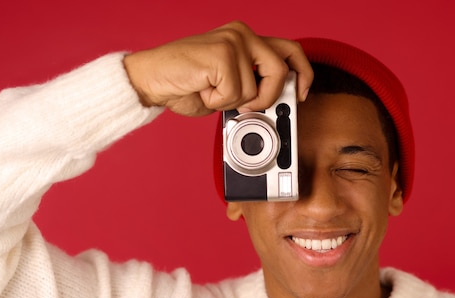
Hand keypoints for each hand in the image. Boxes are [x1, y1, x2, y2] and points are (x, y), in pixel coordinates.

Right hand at [123, 21, 312, 116]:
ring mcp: (232, 42)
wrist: (151, 80)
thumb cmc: (187, 84)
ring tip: (211, 92)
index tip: (302, 94)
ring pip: (254, 89)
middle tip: (249, 105)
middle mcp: (242, 35)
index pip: (290, 50)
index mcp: (247, 39)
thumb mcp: (229, 86)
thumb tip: (276, 103)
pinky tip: (202, 90)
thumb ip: (253, 86)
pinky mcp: (221, 54)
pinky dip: (217, 102)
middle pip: (281, 69)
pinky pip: (234, 93)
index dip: (303, 73)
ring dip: (232, 102)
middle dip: (269, 95)